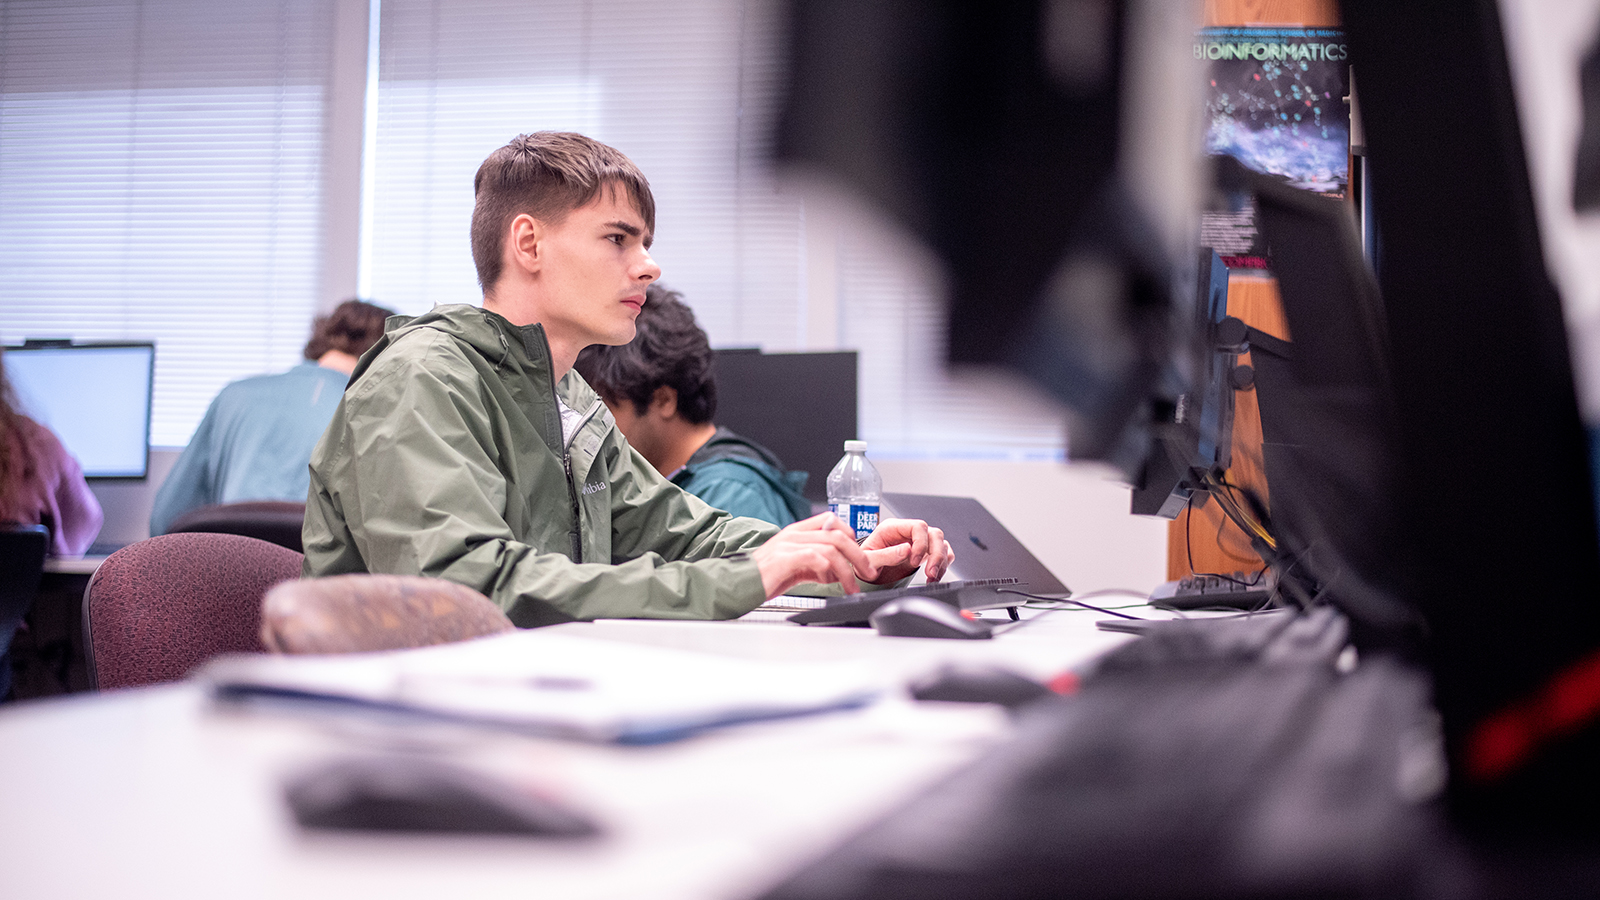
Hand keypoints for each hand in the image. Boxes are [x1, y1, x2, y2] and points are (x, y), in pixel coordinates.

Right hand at [752, 512, 882, 598]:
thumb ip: (816, 566)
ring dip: (848, 569)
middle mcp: (793, 534)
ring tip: (853, 585)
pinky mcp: (785, 558)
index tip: (860, 553)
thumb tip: (838, 572)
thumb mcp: (795, 568)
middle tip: (869, 571)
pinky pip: (815, 557)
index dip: (850, 534)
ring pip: (831, 547)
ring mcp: (788, 544)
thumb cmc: (764, 577)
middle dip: (859, 554)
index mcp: (796, 532)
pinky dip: (829, 571)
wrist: (737, 585)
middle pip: (837, 534)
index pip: (830, 520)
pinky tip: (832, 583)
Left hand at [859, 518, 952, 585]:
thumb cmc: (863, 564)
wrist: (864, 574)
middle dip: (936, 554)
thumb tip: (907, 550)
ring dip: (941, 562)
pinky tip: (934, 577)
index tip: (915, 561)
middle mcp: (908, 533)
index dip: (921, 543)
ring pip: (941, 544)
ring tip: (932, 577)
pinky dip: (943, 566)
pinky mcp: (924, 554)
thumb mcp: (868, 560)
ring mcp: (918, 542)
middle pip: (934, 534)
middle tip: (930, 572)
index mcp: (893, 528)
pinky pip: (943, 554)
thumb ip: (885, 555)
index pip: (918, 526)